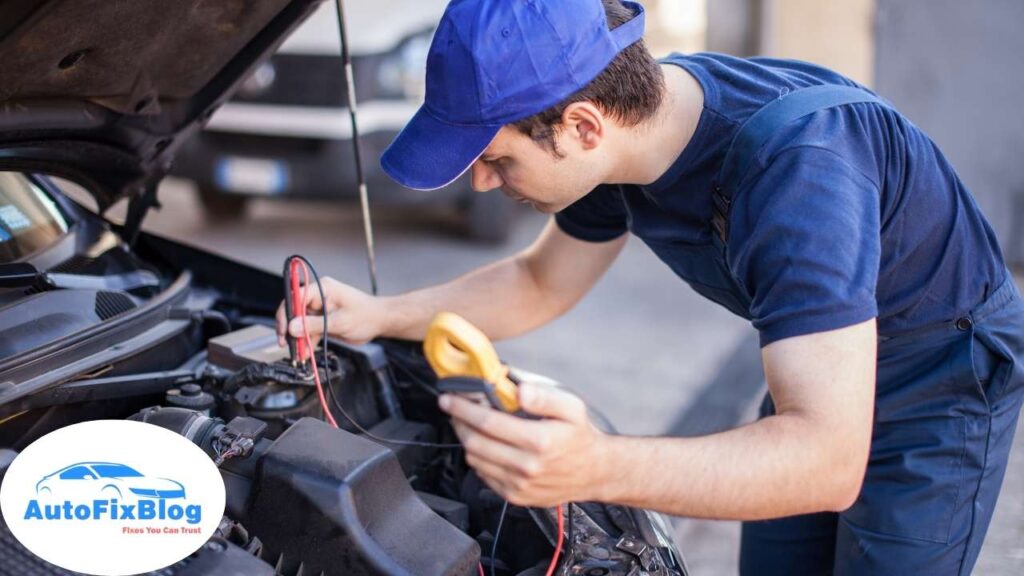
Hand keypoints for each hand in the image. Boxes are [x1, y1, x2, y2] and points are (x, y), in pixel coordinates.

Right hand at [275, 276, 387, 346]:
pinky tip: (305, 352)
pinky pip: (309, 330)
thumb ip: (315, 325)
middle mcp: (318, 296)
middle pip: (294, 310)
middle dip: (289, 328)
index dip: (286, 313)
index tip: (284, 330)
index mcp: (322, 288)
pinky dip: (307, 341)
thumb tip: (292, 327)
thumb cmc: (366, 315)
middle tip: (286, 344)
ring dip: (298, 338)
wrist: (380, 321)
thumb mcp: (340, 322)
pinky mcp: (322, 319)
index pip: (295, 297)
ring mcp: (319, 308)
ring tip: (298, 353)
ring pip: (300, 323)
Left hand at [438, 381, 610, 506]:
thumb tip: (518, 389)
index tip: (449, 398)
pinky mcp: (515, 496)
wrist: (595, 472)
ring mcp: (519, 484)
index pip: (488, 422)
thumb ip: (544, 396)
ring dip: (465, 439)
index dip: (463, 408)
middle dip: (458, 422)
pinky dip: (478, 458)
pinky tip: (485, 444)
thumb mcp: (571, 408)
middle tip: (453, 408)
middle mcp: (527, 465)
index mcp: (539, 441)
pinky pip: (483, 475)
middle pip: (475, 442)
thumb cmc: (580, 436)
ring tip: (468, 423)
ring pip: (475, 460)